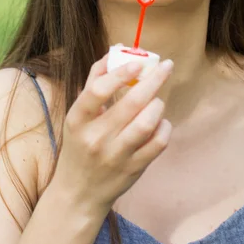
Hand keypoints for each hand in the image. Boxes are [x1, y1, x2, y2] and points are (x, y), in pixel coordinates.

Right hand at [53, 53, 173, 213]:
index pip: (98, 91)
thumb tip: (117, 50)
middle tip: (166, 66)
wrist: (79, 192)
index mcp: (78, 119)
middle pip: (130, 104)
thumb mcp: (79, 114)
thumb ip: (95, 80)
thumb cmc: (80, 143)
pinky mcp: (133, 169)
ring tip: (157, 100)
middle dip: (153, 80)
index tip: (139, 62)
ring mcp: (115, 156)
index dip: (120, 74)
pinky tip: (160, 122)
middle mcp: (95, 138)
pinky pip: (157, 144)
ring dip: (158, 105)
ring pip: (146, 124)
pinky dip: (164, 128)